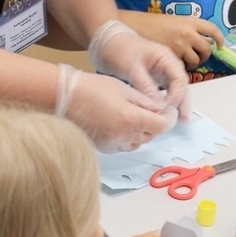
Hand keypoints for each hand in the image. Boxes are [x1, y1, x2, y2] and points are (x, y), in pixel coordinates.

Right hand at [62, 71, 179, 152]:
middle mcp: (124, 135)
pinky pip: (124, 145)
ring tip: (136, 116)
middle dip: (157, 123)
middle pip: (152, 135)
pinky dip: (129, 137)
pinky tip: (122, 123)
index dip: (170, 118)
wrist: (65, 97)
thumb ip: (145, 101)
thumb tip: (160, 108)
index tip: (170, 111)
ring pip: (139, 142)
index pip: (162, 126)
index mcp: (131, 118)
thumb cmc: (92, 88)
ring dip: (143, 131)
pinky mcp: (105, 148)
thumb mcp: (124, 89)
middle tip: (154, 110)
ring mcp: (113, 144)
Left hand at [88, 20, 189, 117]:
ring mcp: (163, 72)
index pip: (179, 78)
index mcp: (166, 57)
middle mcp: (168, 65)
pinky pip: (166, 92)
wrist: (107, 44)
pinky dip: (167, 103)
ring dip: (177, 104)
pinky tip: (165, 114)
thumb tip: (159, 106)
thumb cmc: (119, 51)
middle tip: (184, 120)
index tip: (168, 108)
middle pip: (181, 85)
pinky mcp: (155, 80)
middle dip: (183, 102)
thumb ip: (146, 86)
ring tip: (180, 121)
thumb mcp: (132, 68)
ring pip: (175, 90)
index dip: (177, 95)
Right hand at [122, 11, 223, 70]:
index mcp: (190, 21)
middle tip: (199, 57)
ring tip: (186, 62)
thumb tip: (202, 41)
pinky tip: (175, 63)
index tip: (220, 45)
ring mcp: (180, 45)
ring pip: (196, 60)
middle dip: (205, 55)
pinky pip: (183, 66)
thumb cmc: (154, 24)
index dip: (220, 38)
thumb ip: (189, 29)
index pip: (212, 29)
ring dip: (194, 63)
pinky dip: (181, 67)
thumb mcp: (175, 21)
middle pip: (207, 48)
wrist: (136, 26)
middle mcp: (188, 32)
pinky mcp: (172, 56)